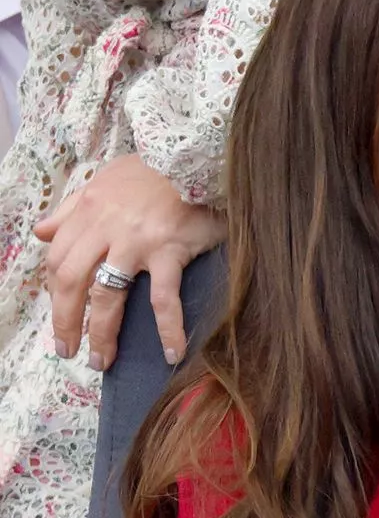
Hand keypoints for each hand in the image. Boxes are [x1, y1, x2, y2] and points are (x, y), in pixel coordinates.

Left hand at [34, 154, 226, 370]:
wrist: (198, 156)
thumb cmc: (155, 171)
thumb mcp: (105, 181)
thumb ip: (72, 209)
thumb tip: (41, 231)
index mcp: (88, 212)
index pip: (59, 260)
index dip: (56, 295)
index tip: (63, 318)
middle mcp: (105, 228)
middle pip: (72, 282)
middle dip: (67, 321)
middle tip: (69, 350)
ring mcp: (136, 242)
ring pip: (107, 295)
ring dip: (102, 334)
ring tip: (103, 361)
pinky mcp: (169, 251)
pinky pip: (163, 298)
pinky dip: (168, 329)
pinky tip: (173, 352)